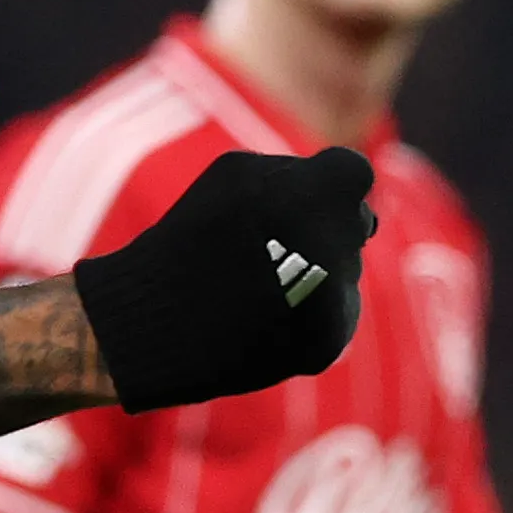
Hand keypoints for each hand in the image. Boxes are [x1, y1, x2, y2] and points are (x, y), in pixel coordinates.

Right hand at [73, 148, 376, 412]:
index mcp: (316, 192)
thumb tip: (354, 191)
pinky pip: (339, 312)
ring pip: (346, 268)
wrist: (158, 321)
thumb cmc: (194, 237)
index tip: (307, 197)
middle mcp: (336, 242)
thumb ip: (300, 175)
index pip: (354, 172)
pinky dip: (311, 313)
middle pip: (354, 222)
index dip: (331, 184)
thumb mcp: (239, 177)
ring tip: (257, 286)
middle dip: (324, 227)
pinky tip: (267, 318)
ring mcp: (337, 294)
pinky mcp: (331, 339)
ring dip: (316, 270)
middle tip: (273, 245)